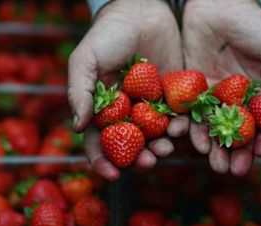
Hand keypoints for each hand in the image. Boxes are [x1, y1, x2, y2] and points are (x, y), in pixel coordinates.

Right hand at [68, 0, 182, 179]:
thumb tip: (79, 128)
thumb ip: (79, 92)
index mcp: (103, 110)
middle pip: (130, 146)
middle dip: (138, 160)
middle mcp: (126, 113)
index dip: (103, 161)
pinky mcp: (173, 97)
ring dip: (161, 148)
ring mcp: (150, 107)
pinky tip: (181, 129)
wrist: (141, 10)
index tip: (111, 175)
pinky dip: (180, 128)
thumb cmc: (107, 35)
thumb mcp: (85, 60)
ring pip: (156, 137)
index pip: (99, 142)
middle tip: (147, 163)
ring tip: (167, 148)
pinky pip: (177, 118)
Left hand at [181, 0, 260, 175]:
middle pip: (240, 133)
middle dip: (237, 153)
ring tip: (213, 162)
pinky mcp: (193, 91)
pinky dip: (190, 127)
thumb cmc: (253, 23)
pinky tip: (188, 138)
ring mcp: (216, 97)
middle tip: (232, 170)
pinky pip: (191, 113)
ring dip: (214, 147)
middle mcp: (240, 100)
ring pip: (215, 128)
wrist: (216, 5)